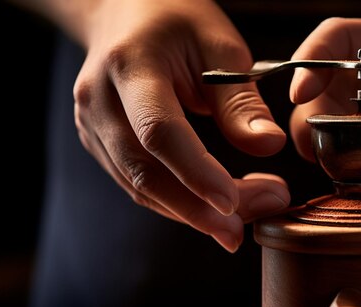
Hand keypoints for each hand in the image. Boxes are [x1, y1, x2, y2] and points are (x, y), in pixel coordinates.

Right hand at [72, 0, 289, 251]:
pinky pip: (135, 183)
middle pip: (144, 171)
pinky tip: (207, 208)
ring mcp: (91, 124)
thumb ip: (240, 98)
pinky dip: (173, 202)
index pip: (159, 131)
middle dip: (195, 210)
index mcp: (129, 65)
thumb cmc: (175, 20)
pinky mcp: (98, 142)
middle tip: (242, 231)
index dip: (196, 173)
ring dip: (188, 213)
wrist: (122, 12)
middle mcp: (99, 99)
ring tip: (236, 223)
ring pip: (138, 187)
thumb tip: (269, 146)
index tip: (234, 204)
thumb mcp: (218, 43)